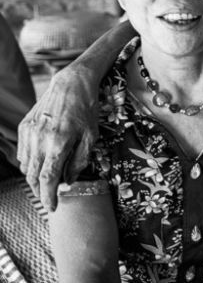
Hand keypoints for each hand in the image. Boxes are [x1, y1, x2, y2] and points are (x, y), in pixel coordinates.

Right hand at [17, 67, 98, 211]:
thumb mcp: (91, 137)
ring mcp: (29, 133)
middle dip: (41, 191)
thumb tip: (68, 181)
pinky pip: (22, 153)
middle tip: (50, 198)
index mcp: (58, 143)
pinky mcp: (24, 127)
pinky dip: (30, 163)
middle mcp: (39, 139)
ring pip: (26, 166)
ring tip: (46, 182)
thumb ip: (79, 161)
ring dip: (34, 178)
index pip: (48, 179)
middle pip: (33, 176)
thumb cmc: (86, 111)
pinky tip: (41, 165)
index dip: (48, 196)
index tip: (52, 207)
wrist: (71, 84)